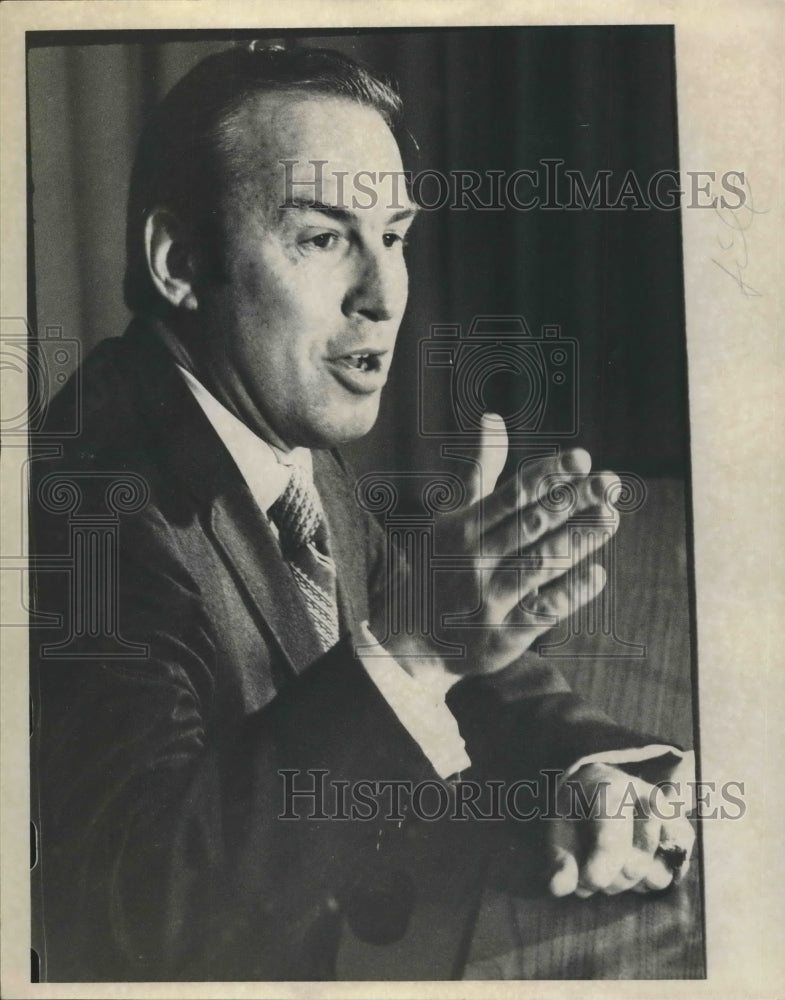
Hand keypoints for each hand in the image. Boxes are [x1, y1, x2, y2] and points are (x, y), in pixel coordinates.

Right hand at [386, 413, 620, 683]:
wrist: (413, 638)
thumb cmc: (441, 563)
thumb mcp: (452, 516)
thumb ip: (480, 470)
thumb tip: (493, 418)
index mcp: (461, 528)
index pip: (512, 494)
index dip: (549, 474)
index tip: (581, 457)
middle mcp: (473, 560)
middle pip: (532, 524)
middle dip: (574, 501)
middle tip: (610, 483)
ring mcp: (488, 599)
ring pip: (541, 563)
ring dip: (579, 539)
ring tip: (611, 517)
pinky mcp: (502, 635)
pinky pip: (543, 609)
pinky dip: (571, 592)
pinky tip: (597, 574)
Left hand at [548, 762, 695, 896]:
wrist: (603, 786)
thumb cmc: (579, 811)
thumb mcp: (560, 828)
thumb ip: (560, 859)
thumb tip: (559, 889)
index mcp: (610, 788)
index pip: (613, 832)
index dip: (603, 863)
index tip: (592, 881)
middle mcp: (646, 798)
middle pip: (634, 865)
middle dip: (608, 880)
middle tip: (590, 873)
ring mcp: (670, 816)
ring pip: (656, 876)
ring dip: (629, 884)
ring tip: (611, 866)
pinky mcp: (682, 833)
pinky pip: (673, 875)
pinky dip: (650, 882)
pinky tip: (633, 865)